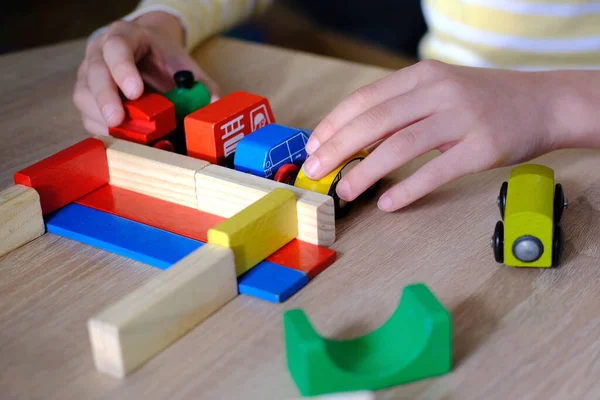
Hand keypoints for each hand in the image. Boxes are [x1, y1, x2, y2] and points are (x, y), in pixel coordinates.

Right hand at [73, 11, 218, 135]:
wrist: (148, 52)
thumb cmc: (164, 59)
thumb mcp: (184, 65)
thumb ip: (200, 84)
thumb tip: (214, 103)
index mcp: (125, 36)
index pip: (117, 47)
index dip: (123, 70)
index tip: (135, 92)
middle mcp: (100, 52)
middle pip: (95, 73)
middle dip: (106, 99)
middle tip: (118, 121)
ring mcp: (89, 74)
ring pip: (84, 96)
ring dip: (102, 118)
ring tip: (123, 134)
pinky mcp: (88, 97)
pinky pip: (87, 115)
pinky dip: (102, 129)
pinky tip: (119, 138)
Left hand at [301, 60, 564, 211]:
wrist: (543, 103)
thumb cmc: (483, 102)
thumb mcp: (440, 91)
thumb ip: (402, 109)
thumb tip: (355, 138)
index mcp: (423, 76)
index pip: (366, 99)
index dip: (334, 124)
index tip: (313, 147)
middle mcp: (439, 92)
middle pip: (375, 121)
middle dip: (338, 149)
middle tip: (316, 172)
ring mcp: (462, 118)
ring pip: (400, 145)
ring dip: (365, 172)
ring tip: (345, 192)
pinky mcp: (482, 147)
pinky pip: (436, 171)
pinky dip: (408, 189)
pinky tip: (388, 204)